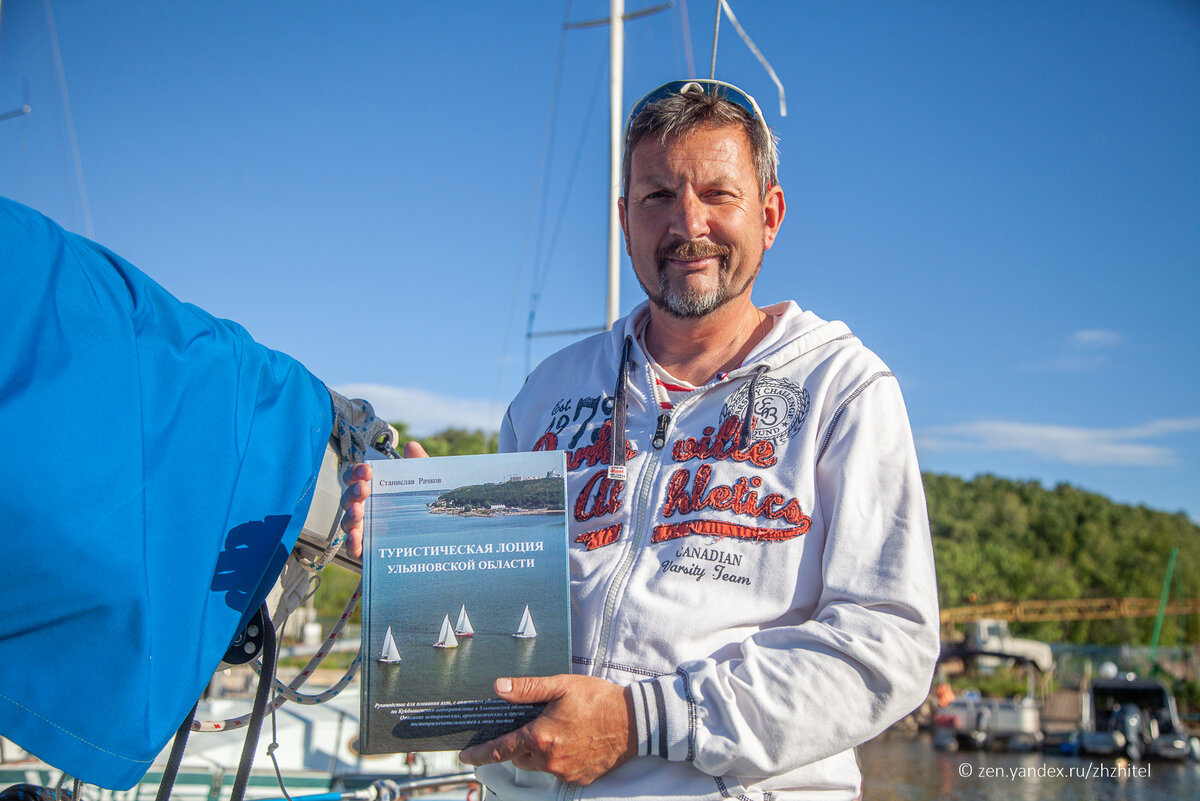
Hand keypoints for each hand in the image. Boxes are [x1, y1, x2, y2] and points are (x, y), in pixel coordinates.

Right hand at [340, 441, 428, 556]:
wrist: (433, 546)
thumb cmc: (421, 512)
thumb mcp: (423, 487)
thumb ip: (419, 465)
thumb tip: (412, 446)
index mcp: (374, 492)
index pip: (356, 479)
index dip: (357, 472)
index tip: (368, 471)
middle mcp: (365, 511)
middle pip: (349, 498)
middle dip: (353, 491)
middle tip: (363, 488)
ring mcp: (364, 532)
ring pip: (348, 523)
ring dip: (350, 515)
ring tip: (358, 511)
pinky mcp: (367, 554)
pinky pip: (354, 549)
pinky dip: (352, 542)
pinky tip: (357, 536)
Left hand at [458, 674, 635, 784]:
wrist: (635, 722)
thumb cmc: (599, 700)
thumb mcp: (562, 686)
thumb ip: (528, 688)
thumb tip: (499, 688)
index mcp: (541, 736)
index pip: (501, 749)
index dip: (480, 754)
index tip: (465, 757)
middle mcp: (550, 759)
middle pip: (521, 757)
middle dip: (520, 745)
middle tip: (533, 725)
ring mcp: (566, 771)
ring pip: (540, 765)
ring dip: (540, 751)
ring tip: (558, 729)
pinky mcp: (580, 778)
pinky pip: (559, 770)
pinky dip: (559, 758)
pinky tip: (573, 741)